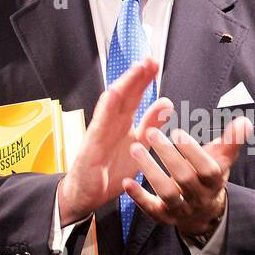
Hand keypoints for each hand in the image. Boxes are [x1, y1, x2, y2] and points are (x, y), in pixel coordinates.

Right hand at [56, 58, 172, 224]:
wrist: (87, 195)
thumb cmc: (109, 172)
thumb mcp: (139, 147)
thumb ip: (151, 125)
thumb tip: (167, 104)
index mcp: (122, 123)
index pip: (134, 96)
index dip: (144, 80)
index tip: (154, 64)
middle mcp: (111, 123)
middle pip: (124, 94)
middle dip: (136, 76)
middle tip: (149, 59)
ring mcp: (100, 131)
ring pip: (112, 102)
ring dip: (124, 84)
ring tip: (136, 69)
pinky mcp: (91, 143)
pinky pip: (100, 121)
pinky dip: (107, 106)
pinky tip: (116, 91)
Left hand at [122, 115, 252, 236]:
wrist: (203, 214)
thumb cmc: (208, 178)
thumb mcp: (221, 161)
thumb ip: (231, 141)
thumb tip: (245, 122)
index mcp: (214, 182)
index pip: (208, 169)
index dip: (194, 152)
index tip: (178, 132)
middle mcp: (199, 197)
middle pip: (185, 179)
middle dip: (168, 156)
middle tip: (151, 133)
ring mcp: (181, 209)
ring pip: (168, 194)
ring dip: (151, 171)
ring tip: (136, 149)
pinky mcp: (164, 217)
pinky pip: (152, 209)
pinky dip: (138, 197)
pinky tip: (126, 182)